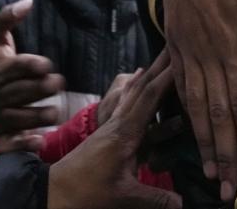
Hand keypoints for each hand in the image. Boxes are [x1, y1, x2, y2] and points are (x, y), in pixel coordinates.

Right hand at [0, 0, 65, 133]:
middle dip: (44, 88)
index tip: (46, 64)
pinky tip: (40, 140)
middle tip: (58, 83)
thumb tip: (28, 1)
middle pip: (23, 92)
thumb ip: (6, 17)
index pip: (17, 67)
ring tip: (55, 109)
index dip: (34, 66)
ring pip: (21, 117)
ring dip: (41, 115)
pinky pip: (11, 139)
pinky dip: (24, 143)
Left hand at [48, 50, 181, 208]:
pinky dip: (139, 90)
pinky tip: (141, 84)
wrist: (51, 195)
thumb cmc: (85, 194)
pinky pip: (128, 105)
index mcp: (125, 132)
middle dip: (160, 64)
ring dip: (150, 74)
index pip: (151, 95)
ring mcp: (112, 127)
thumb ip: (156, 199)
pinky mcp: (109, 135)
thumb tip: (186, 203)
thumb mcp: (124, 198)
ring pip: (134, 93)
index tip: (183, 52)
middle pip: (142, 86)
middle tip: (176, 43)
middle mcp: (119, 122)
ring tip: (164, 58)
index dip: (169, 74)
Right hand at [151, 0, 236, 201]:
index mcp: (230, 40)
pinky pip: (179, 85)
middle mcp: (206, 51)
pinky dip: (185, 113)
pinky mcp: (175, 42)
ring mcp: (187, 49)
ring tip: (209, 171)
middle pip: (216, 111)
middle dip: (223, 151)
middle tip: (227, 186)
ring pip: (195, 105)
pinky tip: (190, 130)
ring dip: (203, 140)